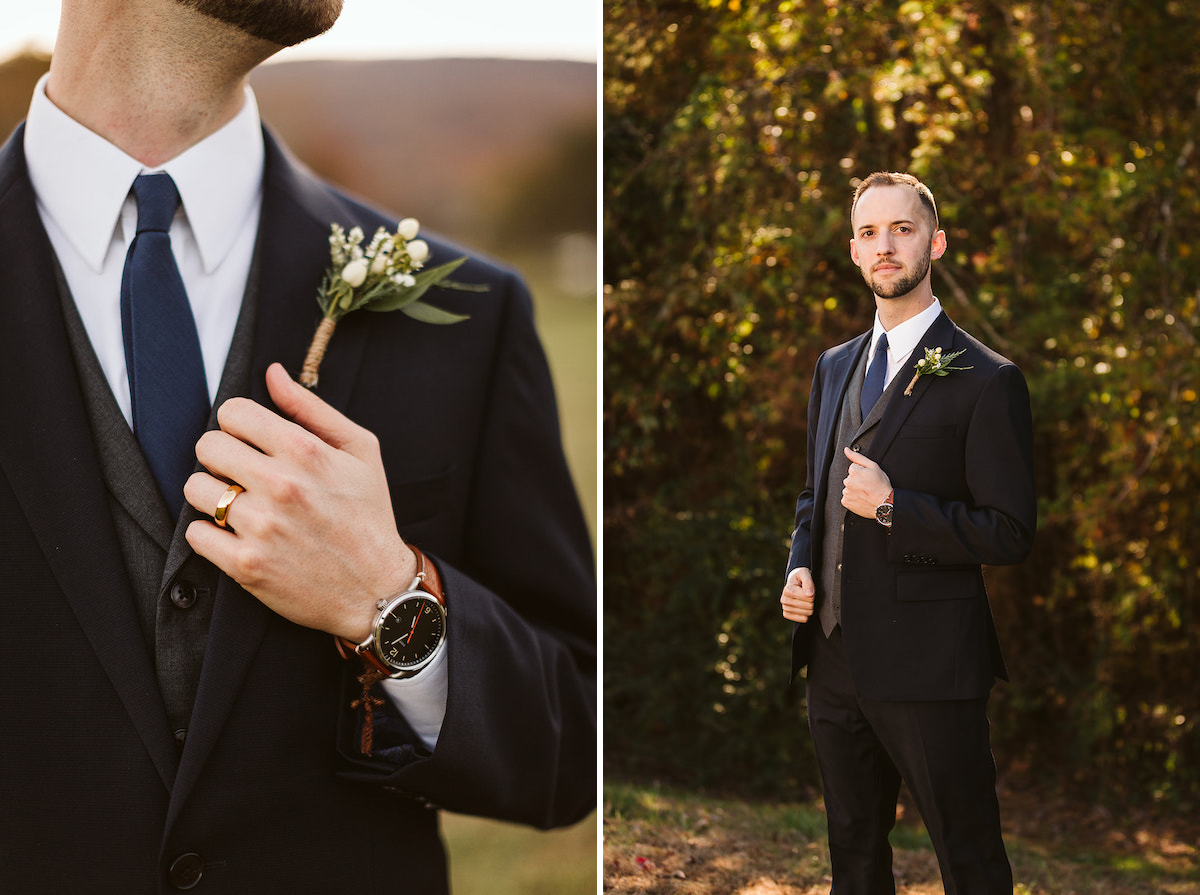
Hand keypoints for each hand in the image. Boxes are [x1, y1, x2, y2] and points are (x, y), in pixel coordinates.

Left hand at [184, 363, 415, 642]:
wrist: (377, 589)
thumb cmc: (369, 516)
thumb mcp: (360, 452)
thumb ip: (312, 409)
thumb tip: (272, 372)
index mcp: (306, 452)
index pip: (233, 412)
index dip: (238, 424)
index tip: (250, 442)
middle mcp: (281, 485)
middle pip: (207, 446)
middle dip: (221, 457)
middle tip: (243, 475)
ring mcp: (261, 527)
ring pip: (196, 490)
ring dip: (212, 496)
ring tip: (240, 507)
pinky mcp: (246, 565)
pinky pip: (196, 535)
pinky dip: (210, 535)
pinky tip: (238, 536)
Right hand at [780, 567, 814, 622]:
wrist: (794, 582)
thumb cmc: (800, 577)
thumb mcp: (805, 573)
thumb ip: (808, 582)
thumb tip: (810, 595)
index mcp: (787, 590)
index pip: (808, 598)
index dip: (813, 594)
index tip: (809, 590)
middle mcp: (784, 600)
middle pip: (809, 606)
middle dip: (812, 601)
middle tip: (808, 595)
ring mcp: (785, 608)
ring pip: (807, 614)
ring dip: (810, 608)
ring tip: (806, 600)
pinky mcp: (787, 614)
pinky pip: (803, 619)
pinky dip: (807, 614)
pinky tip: (804, 608)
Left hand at [841, 447, 891, 519]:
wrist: (884, 503)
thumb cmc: (881, 485)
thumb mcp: (873, 466)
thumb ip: (857, 457)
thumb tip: (846, 450)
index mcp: (853, 471)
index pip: (853, 468)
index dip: (862, 472)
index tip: (868, 477)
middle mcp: (847, 482)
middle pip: (850, 477)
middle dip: (857, 480)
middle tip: (868, 485)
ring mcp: (846, 492)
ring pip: (848, 487)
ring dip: (855, 489)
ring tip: (866, 492)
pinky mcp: (846, 502)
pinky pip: (847, 497)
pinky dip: (853, 498)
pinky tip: (861, 498)